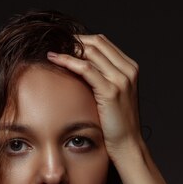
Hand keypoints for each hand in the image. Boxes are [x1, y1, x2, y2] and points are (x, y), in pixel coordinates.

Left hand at [46, 34, 141, 160]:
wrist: (127, 144)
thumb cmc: (117, 124)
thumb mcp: (114, 95)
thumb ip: (104, 78)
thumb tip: (80, 66)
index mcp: (130, 68)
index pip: (103, 42)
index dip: (81, 39)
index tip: (64, 43)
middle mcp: (128, 70)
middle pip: (97, 42)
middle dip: (73, 40)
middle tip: (55, 44)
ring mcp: (121, 80)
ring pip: (91, 51)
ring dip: (68, 48)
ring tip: (52, 51)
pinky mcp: (111, 91)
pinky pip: (86, 69)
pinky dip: (68, 61)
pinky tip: (55, 60)